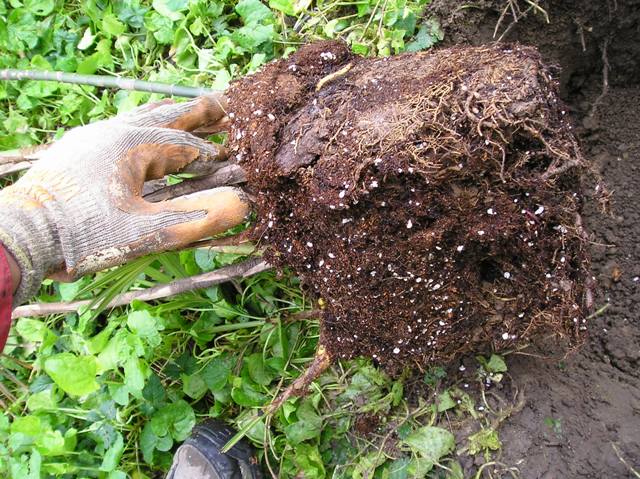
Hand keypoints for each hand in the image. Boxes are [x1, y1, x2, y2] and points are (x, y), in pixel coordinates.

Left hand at [0, 95, 248, 303]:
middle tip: (226, 107)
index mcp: (132, 146)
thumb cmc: (83, 235)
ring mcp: (91, 138)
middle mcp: (112, 132)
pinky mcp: (77, 150)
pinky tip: (145, 139)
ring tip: (191, 113)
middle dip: (198, 113)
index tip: (236, 159)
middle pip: (165, 116)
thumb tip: (242, 203)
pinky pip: (120, 128)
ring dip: (170, 117)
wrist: (19, 236)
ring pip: (140, 117)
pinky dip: (144, 128)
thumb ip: (196, 217)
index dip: (214, 153)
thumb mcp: (146, 232)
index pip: (185, 145)